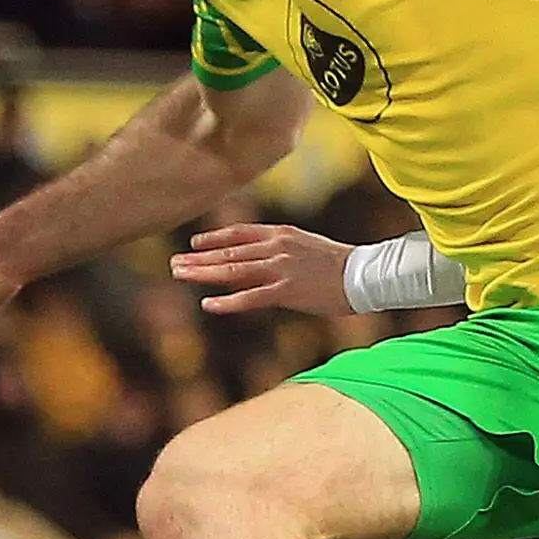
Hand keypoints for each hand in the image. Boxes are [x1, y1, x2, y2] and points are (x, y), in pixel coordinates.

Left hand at [170, 222, 357, 314]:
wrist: (364, 275)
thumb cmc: (340, 264)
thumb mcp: (307, 246)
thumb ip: (282, 250)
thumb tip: (263, 258)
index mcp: (281, 234)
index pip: (239, 233)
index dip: (214, 238)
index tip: (194, 243)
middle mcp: (276, 247)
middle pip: (228, 252)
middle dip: (199, 258)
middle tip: (174, 264)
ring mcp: (280, 269)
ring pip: (233, 271)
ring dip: (203, 273)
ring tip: (180, 276)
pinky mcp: (287, 291)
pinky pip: (250, 297)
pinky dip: (228, 301)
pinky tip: (208, 304)